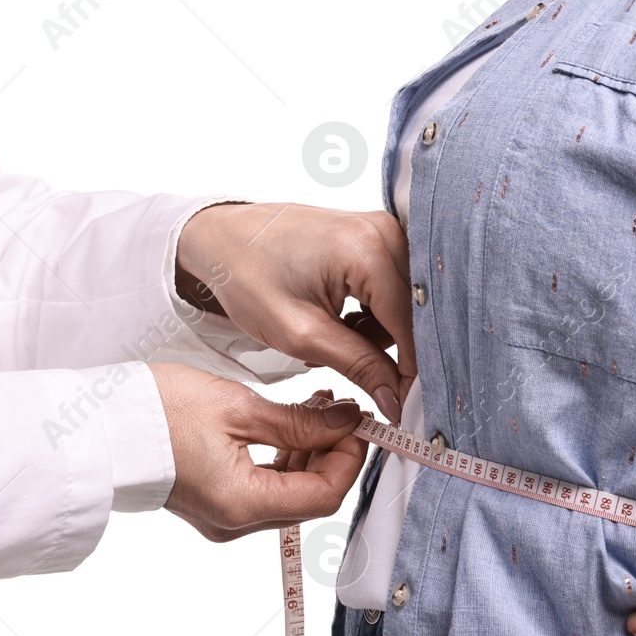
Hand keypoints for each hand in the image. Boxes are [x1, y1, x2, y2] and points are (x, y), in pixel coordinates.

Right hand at [152, 364, 368, 541]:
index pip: (324, 496)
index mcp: (242, 504)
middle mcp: (235, 522)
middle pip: (311, 497)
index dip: (350, 460)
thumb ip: (300, 421)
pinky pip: (267, 487)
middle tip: (343, 410)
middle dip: (335, 454)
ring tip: (319, 407)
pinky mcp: (216, 502)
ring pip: (292, 492)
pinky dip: (287, 458)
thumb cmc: (157, 411)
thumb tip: (347, 422)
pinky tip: (293, 423)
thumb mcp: (239, 408)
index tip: (359, 423)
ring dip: (313, 452)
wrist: (101, 424)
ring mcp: (224, 516)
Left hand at [175, 203, 413, 421]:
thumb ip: (357, 366)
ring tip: (332, 334)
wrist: (222, 238)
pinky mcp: (376, 235)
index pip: (411, 324)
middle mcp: (384, 231)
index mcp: (367, 250)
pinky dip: (371, 312)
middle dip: (387, 347)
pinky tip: (340, 316)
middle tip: (348, 363)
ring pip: (404, 304)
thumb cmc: (247, 274)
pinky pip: (392, 287)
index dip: (410, 371)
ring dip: (376, 331)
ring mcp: (382, 229)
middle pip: (413, 312)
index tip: (402, 405)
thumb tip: (396, 398)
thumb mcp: (301, 334)